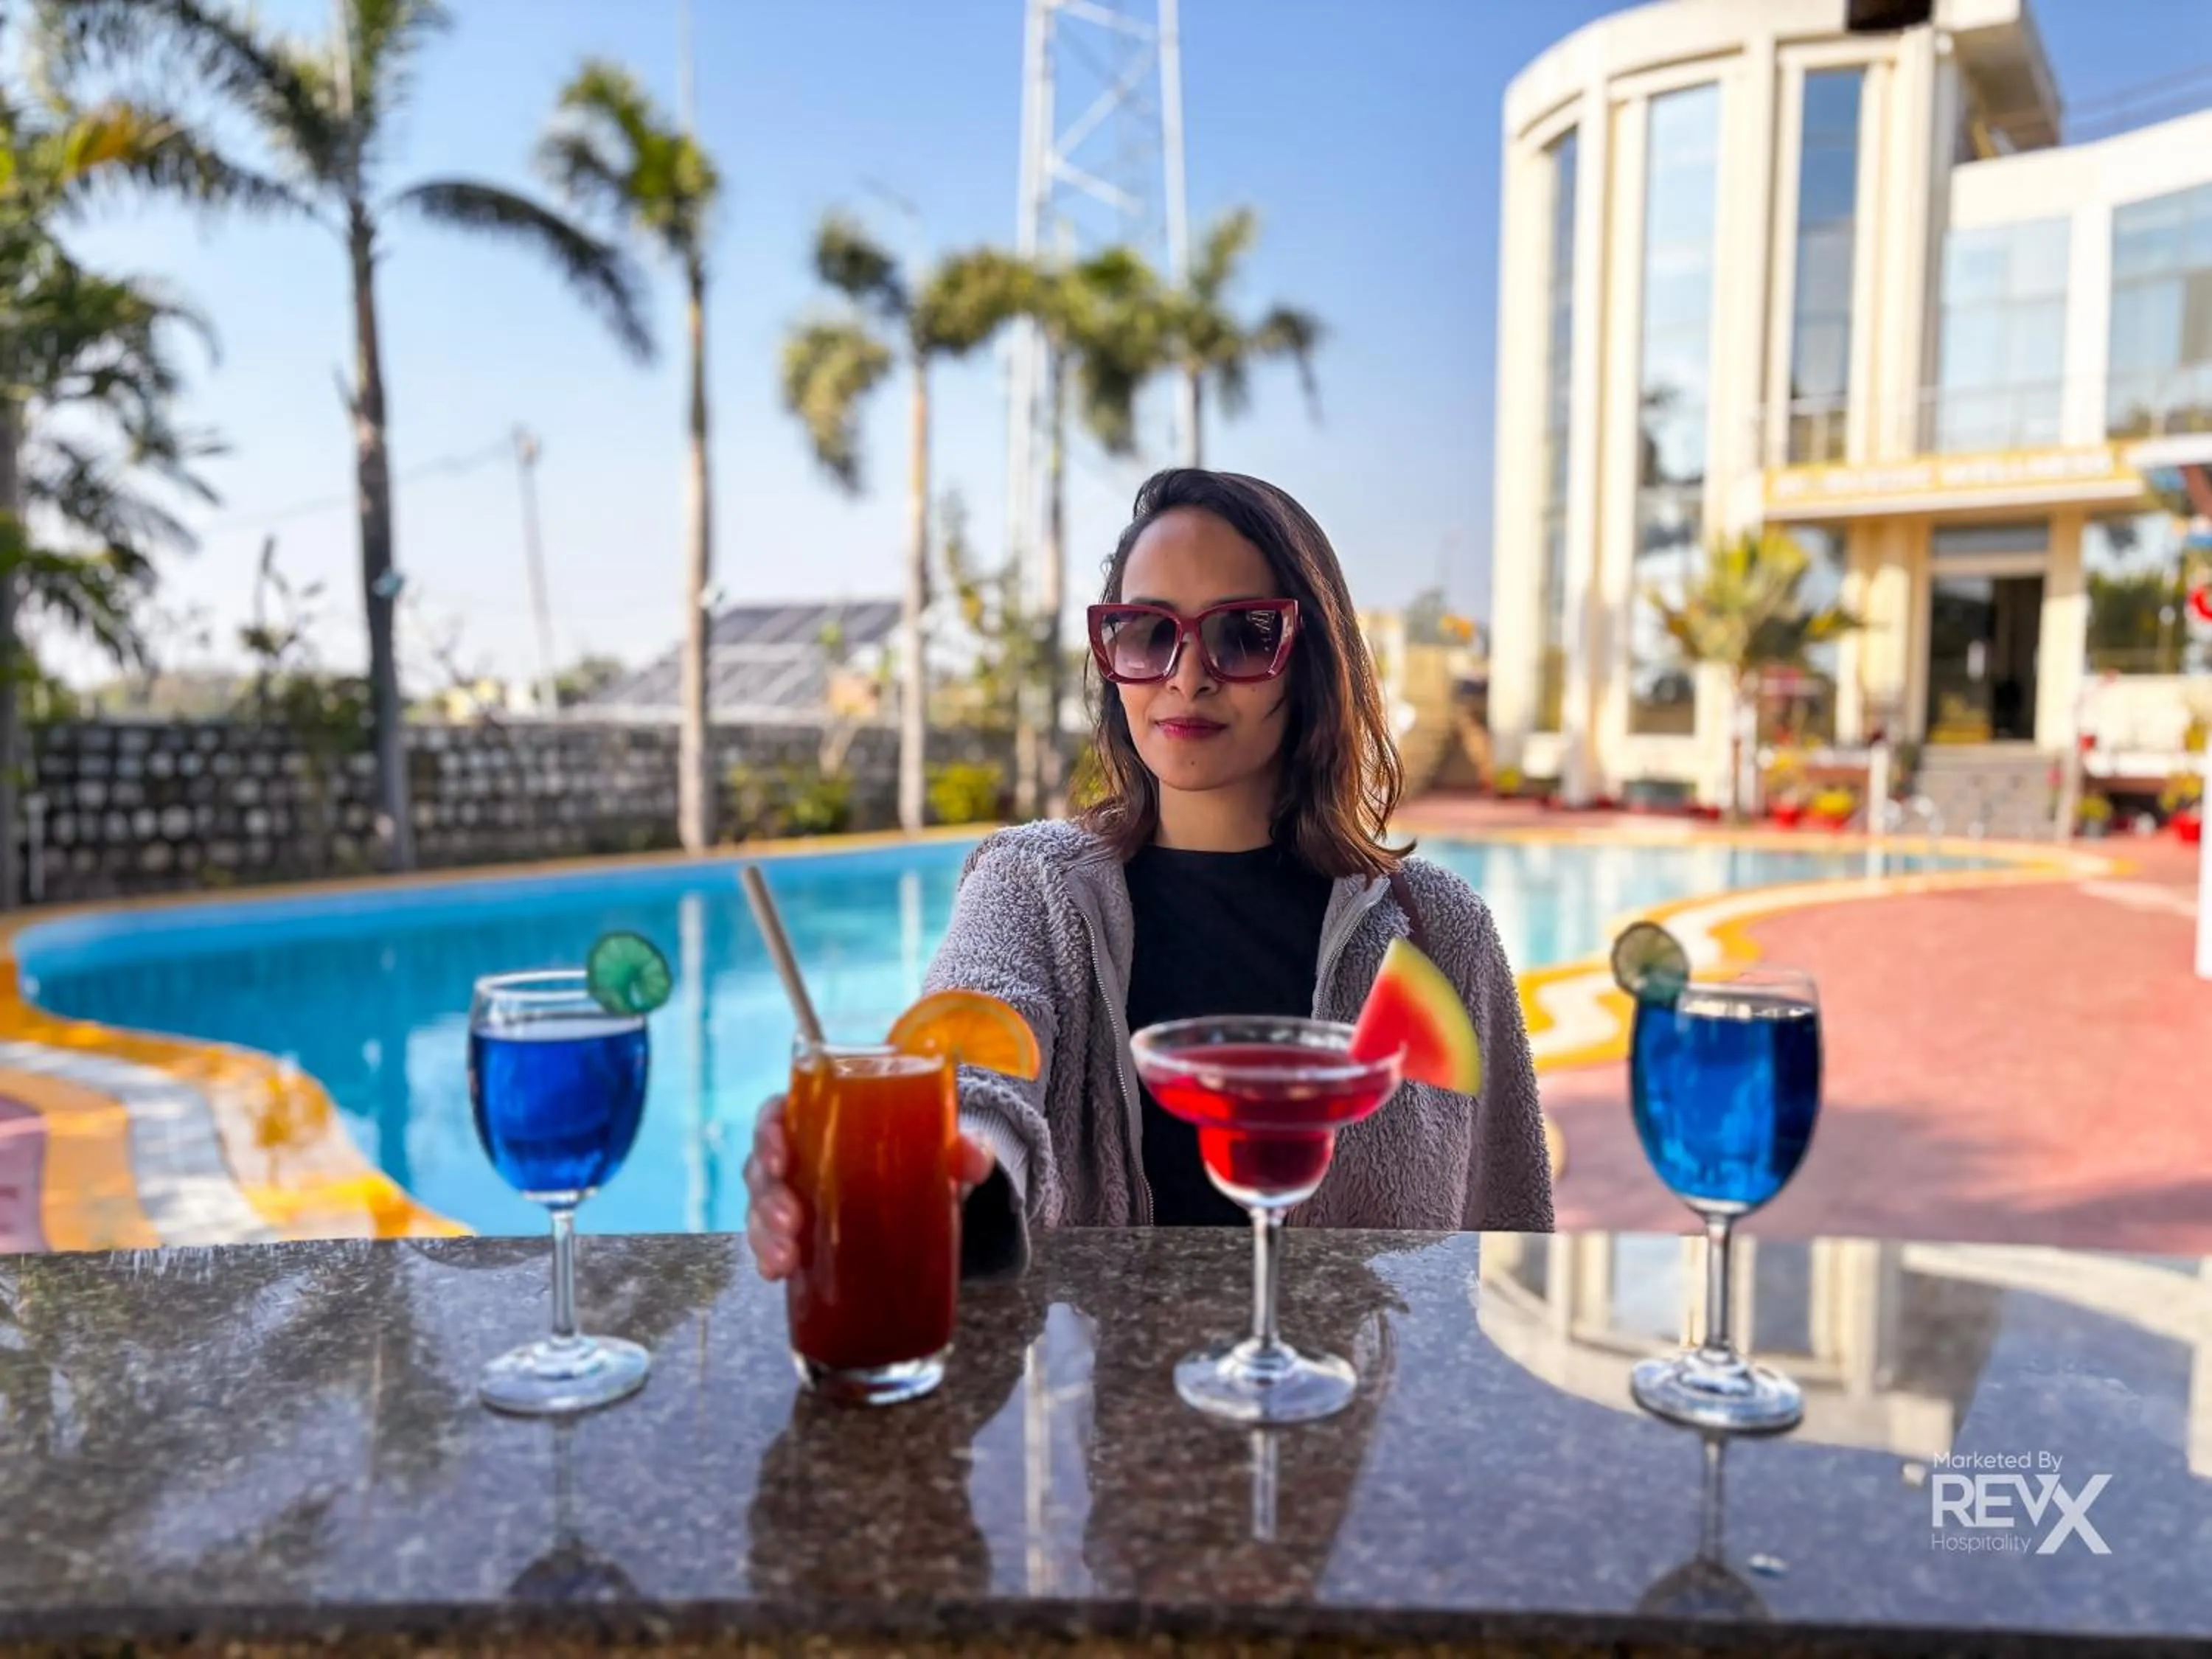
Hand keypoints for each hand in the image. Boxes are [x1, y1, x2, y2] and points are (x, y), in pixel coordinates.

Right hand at [743, 1095, 998, 1281]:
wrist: (923, 1195)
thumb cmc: (916, 1155)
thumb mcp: (938, 1147)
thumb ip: (961, 1148)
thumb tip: (975, 1158)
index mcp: (820, 1120)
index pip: (777, 1114)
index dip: (768, 1131)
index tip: (780, 1155)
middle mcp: (798, 1156)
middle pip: (762, 1167)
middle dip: (768, 1195)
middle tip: (790, 1220)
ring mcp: (793, 1197)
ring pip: (760, 1208)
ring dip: (764, 1233)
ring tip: (785, 1257)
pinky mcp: (798, 1235)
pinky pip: (770, 1243)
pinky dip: (768, 1257)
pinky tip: (776, 1273)